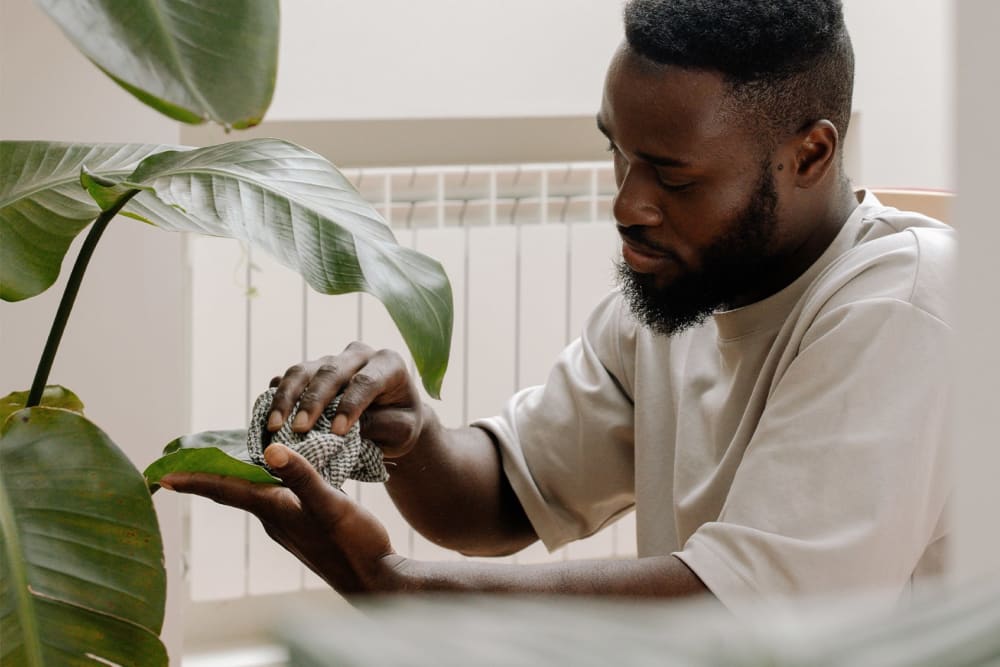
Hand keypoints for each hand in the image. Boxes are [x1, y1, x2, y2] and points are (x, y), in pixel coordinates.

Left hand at [160, 444, 406, 593]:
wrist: (375, 580)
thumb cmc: (354, 544)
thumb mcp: (330, 504)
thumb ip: (302, 477)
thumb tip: (271, 450)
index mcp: (275, 510)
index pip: (225, 491)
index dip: (194, 480)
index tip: (161, 475)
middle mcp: (275, 519)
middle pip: (233, 491)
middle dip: (208, 475)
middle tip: (184, 458)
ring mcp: (289, 525)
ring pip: (255, 493)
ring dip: (238, 475)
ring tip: (225, 455)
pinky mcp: (305, 526)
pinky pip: (275, 497)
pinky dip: (266, 480)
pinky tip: (278, 471)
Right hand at [267, 342, 424, 458]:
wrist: (391, 418)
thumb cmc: (400, 423)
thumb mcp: (401, 430)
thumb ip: (379, 426)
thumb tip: (341, 430)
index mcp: (389, 364)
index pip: (367, 381)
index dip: (351, 405)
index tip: (338, 431)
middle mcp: (359, 355)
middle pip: (331, 371)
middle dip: (313, 401)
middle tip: (300, 429)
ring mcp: (332, 359)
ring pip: (304, 370)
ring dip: (287, 398)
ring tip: (275, 427)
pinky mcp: (311, 370)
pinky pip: (289, 378)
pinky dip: (276, 396)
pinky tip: (266, 416)